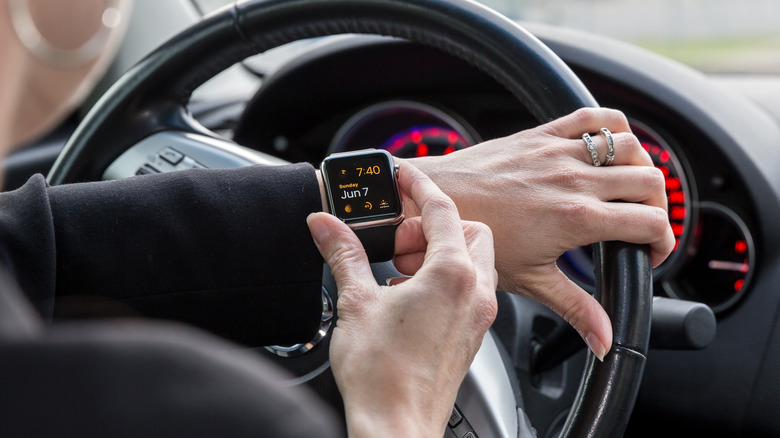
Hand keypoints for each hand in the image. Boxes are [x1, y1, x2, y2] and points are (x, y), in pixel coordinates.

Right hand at [307, 162, 497, 436]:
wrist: (396, 427)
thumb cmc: (382, 375)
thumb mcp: (355, 302)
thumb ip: (344, 254)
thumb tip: (326, 226)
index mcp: (452, 275)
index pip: (443, 209)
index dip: (419, 186)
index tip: (403, 175)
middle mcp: (475, 292)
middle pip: (471, 231)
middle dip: (436, 225)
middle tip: (398, 239)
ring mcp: (477, 316)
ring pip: (475, 260)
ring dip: (442, 252)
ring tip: (400, 270)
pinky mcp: (471, 335)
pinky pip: (470, 289)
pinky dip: (446, 279)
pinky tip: (409, 296)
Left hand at [409, 108, 674, 359]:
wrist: (439, 199)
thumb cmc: (477, 237)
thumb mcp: (530, 280)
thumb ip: (575, 308)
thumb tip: (604, 341)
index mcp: (577, 218)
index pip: (651, 222)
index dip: (663, 242)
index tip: (650, 253)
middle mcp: (575, 180)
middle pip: (651, 181)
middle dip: (658, 206)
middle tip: (641, 225)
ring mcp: (559, 153)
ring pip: (630, 145)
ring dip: (641, 166)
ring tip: (628, 189)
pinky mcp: (542, 134)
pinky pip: (594, 117)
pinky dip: (613, 126)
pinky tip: (609, 146)